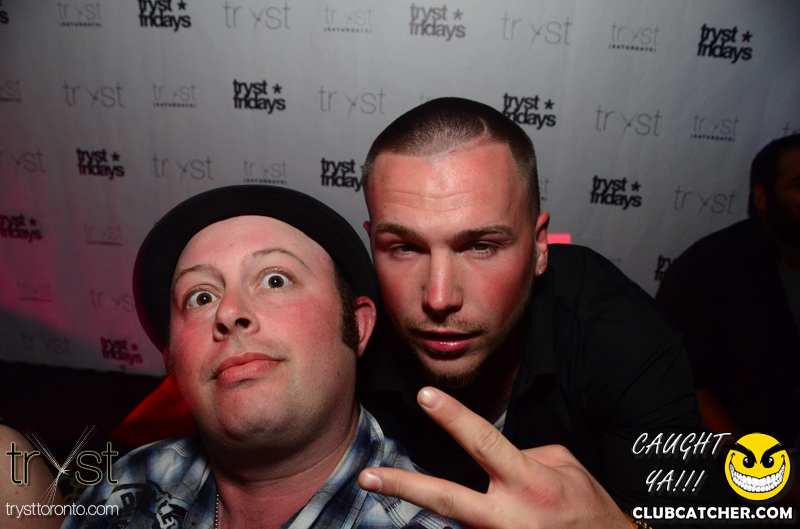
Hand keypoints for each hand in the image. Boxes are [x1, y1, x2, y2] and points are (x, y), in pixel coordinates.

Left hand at [358, 387, 630, 528]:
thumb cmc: (587, 507)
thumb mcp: (564, 466)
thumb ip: (522, 455)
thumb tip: (490, 456)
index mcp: (528, 480)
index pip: (483, 441)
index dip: (452, 418)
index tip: (424, 396)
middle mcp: (509, 515)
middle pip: (447, 499)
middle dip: (404, 487)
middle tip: (368, 477)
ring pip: (452, 524)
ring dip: (422, 511)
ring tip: (391, 491)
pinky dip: (455, 525)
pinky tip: (441, 517)